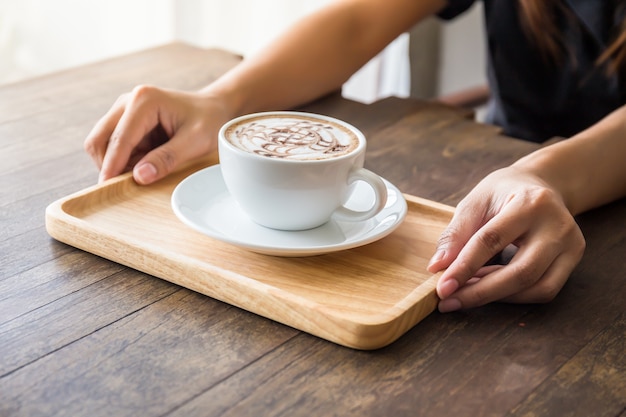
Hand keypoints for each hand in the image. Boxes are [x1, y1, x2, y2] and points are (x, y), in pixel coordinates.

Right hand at [84, 85, 230, 183]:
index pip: (119, 138)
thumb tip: (139, 176)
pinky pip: (114, 148)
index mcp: (144, 101)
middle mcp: (128, 102)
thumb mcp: (195, 142)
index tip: (108, 188)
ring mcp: (124, 111)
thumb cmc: (209, 121)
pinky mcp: (126, 123)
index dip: (112, 165)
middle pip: (99, 140)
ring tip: (147, 171)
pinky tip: (146, 164)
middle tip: (126, 186)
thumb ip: (167, 159)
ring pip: (103, 145)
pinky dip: (124, 161)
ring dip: (117, 164)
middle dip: (109, 165)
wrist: (214, 109)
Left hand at [427, 166, 585, 311]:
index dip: (464, 267)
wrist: (541, 184)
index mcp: (530, 202)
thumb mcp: (475, 202)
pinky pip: (545, 289)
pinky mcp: (573, 258)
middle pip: (521, 273)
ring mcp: (571, 244)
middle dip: (480, 293)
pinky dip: (514, 295)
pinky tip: (490, 286)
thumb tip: (437, 267)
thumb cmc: (503, 192)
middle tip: (450, 302)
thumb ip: (456, 234)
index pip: (492, 240)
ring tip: (467, 292)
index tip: (442, 288)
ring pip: (537, 287)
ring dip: (497, 296)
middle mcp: (557, 225)